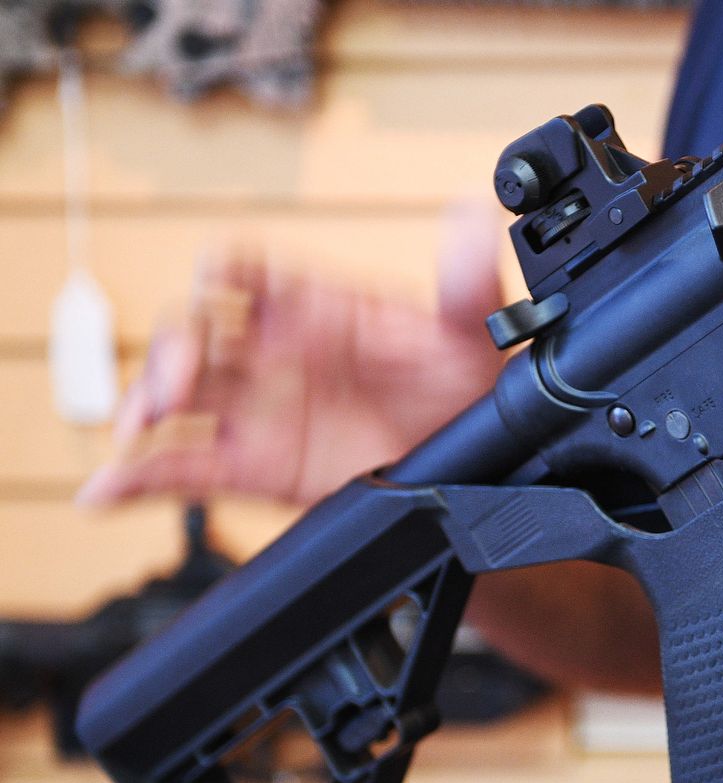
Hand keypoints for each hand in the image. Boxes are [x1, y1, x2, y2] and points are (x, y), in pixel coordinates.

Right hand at [77, 201, 508, 507]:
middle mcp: (276, 351)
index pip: (251, 269)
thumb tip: (469, 215)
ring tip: (136, 431)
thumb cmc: (469, 389)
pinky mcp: (256, 464)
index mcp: (316, 307)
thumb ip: (467, 279)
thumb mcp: (473, 334)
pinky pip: (183, 467)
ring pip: (177, 394)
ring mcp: (261, 407)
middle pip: (196, 330)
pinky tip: (105, 491)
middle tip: (177, 385)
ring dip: (143, 405)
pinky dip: (137, 478)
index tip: (217, 275)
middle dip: (172, 348)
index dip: (228, 267)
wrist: (482, 468)